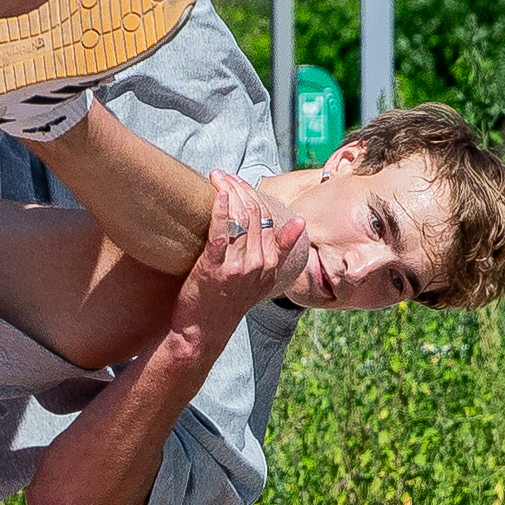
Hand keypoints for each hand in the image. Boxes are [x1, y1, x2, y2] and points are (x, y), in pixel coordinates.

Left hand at [175, 172, 310, 333]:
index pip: (269, 218)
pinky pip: (220, 233)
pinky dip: (219, 210)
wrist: (203, 331)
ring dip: (228, 192)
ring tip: (215, 176)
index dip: (254, 195)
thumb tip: (301, 222)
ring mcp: (238, 266)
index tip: (238, 179)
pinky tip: (218, 194)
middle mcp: (259, 263)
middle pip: (254, 214)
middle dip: (239, 188)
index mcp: (271, 263)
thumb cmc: (228, 301)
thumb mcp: (263, 278)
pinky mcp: (215, 268)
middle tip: (221, 173)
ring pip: (240, 218)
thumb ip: (281, 250)